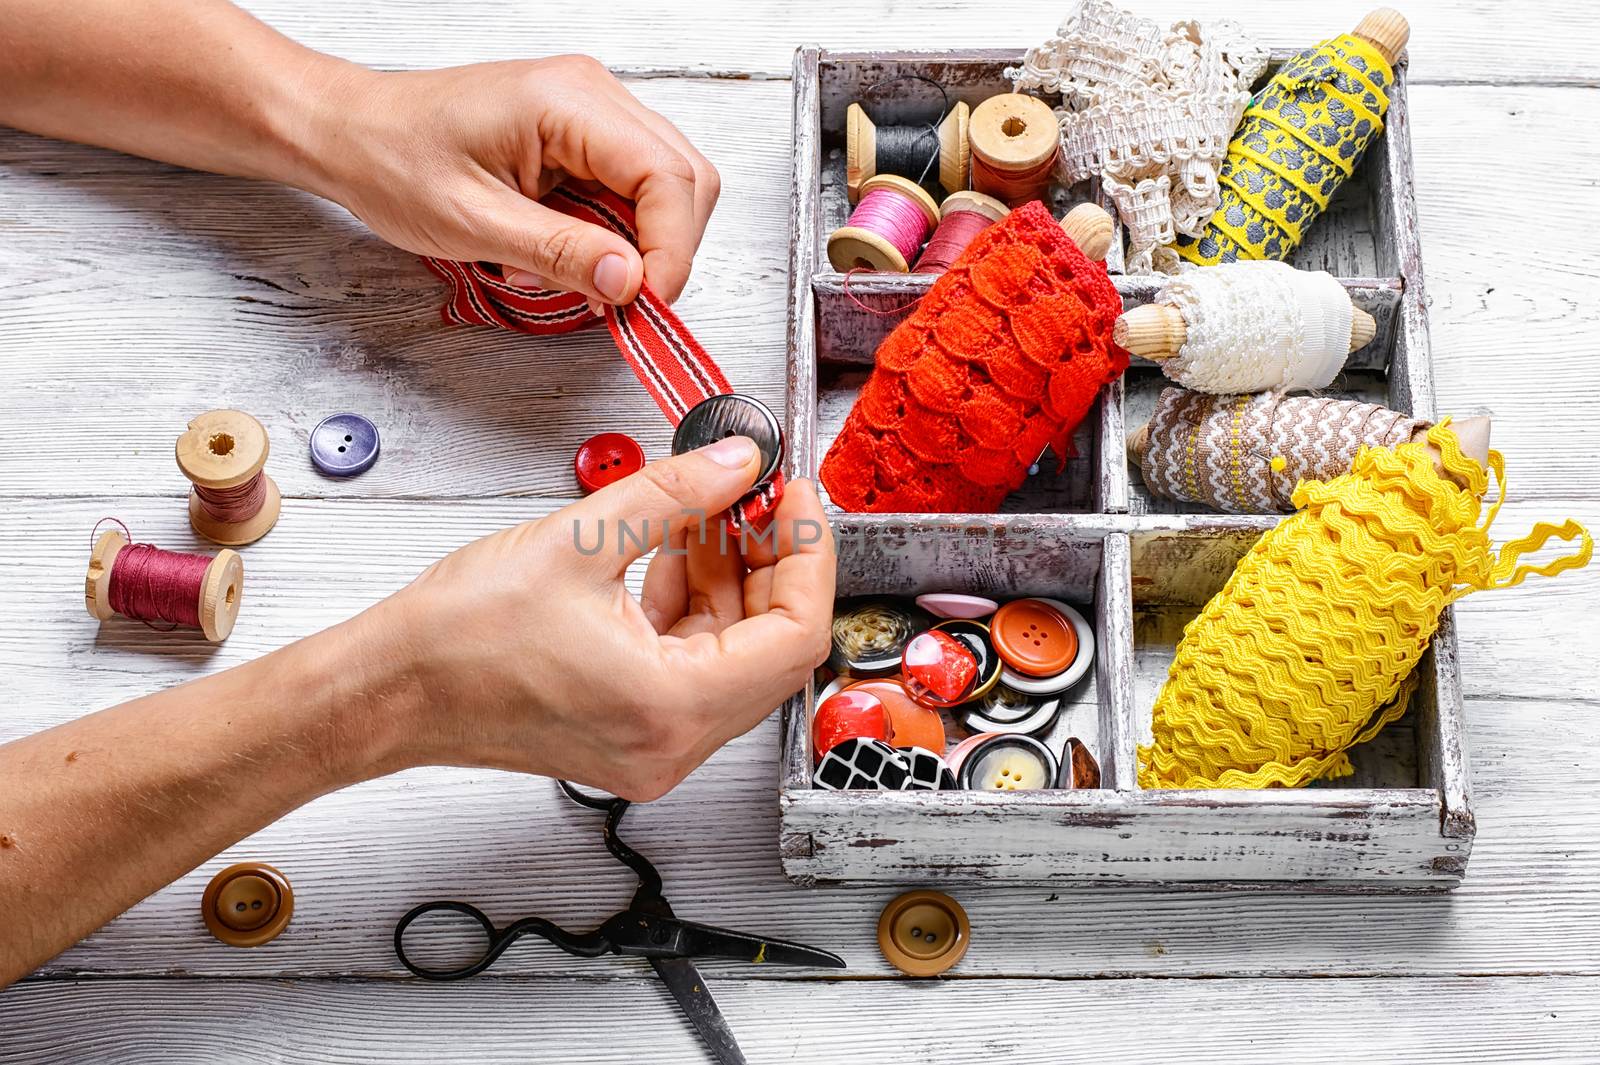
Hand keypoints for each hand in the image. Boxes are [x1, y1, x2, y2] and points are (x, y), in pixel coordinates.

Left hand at [306, 56, 719, 306]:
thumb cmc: (394, 161)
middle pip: (685, 180)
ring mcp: (590, 114)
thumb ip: (560, 253)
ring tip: (568, 273)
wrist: (351, 134)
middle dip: (662, 251)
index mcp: (568, 101)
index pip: (669, 177)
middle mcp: (592, 96)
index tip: (646, 302)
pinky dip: (609, 238)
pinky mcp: (581, 138)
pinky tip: (559, 253)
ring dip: (633, 248)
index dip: (672, 249)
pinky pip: (628, 194)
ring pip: (664, 191)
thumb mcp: (474, 222)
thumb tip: (631, 281)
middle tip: (620, 301)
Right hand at [363, 437, 833, 800]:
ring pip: (734, 657)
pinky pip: (693, 668)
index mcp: (670, 706)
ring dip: (731, 581)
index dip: (808, 555)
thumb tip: (738, 463)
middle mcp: (672, 743)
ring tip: (708, 512)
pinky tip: (673, 552)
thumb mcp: (577, 541)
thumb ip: (675, 495)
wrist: (387, 692)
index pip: (795, 634)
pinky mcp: (630, 735)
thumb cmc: (455, 639)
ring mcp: (653, 747)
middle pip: (773, 649)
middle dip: (772, 562)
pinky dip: (693, 609)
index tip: (796, 497)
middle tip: (757, 496)